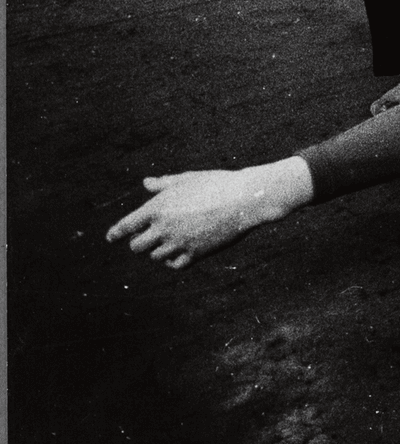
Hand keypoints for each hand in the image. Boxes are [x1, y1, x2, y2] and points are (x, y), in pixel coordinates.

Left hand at [105, 158, 311, 267]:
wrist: (245, 199)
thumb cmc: (216, 184)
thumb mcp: (187, 179)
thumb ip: (163, 184)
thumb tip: (146, 183)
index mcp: (157, 208)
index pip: (126, 226)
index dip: (115, 233)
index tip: (110, 238)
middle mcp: (164, 228)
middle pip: (137, 246)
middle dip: (139, 242)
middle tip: (145, 238)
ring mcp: (179, 243)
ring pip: (155, 256)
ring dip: (158, 250)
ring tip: (167, 243)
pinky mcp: (196, 254)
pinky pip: (175, 264)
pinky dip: (172, 261)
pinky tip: (176, 254)